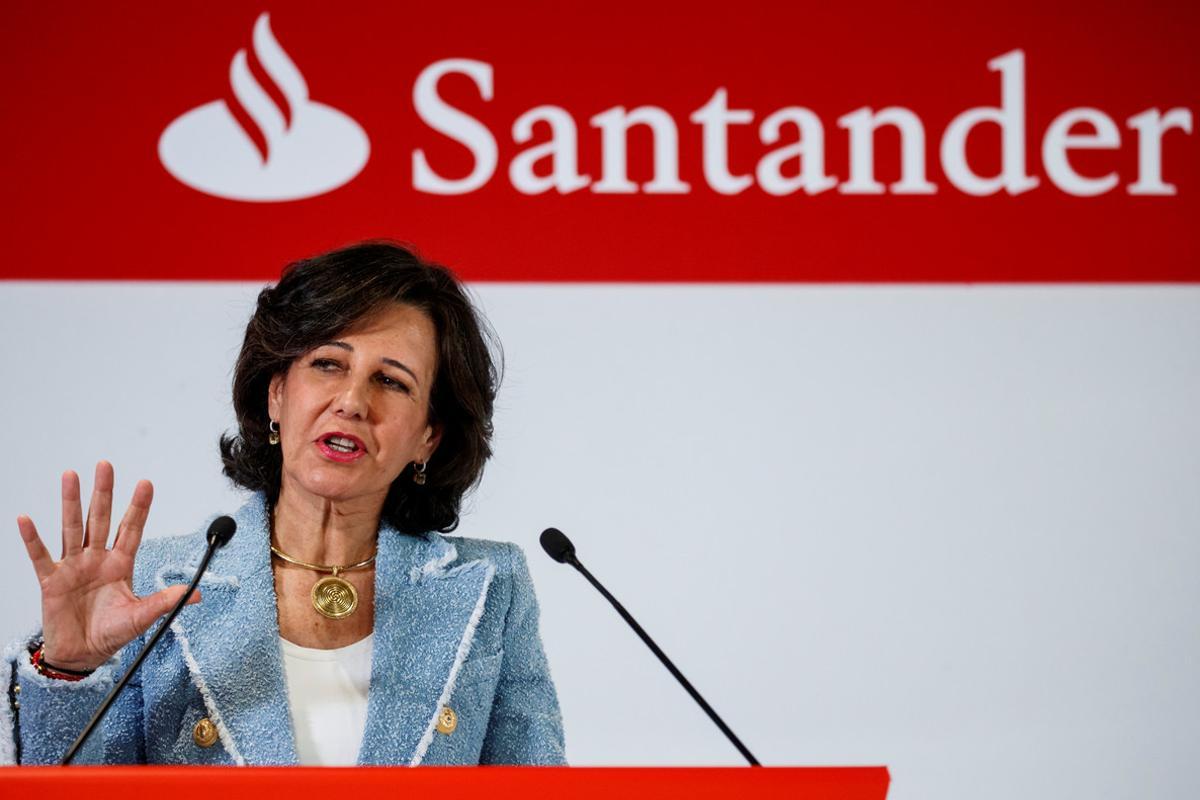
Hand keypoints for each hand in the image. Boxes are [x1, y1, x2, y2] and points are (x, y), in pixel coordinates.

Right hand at [15, 461, 199, 672]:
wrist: (82, 655)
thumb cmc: (110, 633)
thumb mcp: (141, 618)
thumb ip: (164, 602)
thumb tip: (196, 594)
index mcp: (120, 564)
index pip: (131, 529)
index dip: (138, 507)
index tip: (146, 483)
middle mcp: (97, 559)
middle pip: (101, 519)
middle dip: (104, 492)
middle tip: (106, 465)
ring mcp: (73, 567)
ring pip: (72, 528)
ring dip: (71, 502)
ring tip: (70, 476)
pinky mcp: (51, 581)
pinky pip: (40, 556)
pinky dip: (32, 539)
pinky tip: (25, 520)